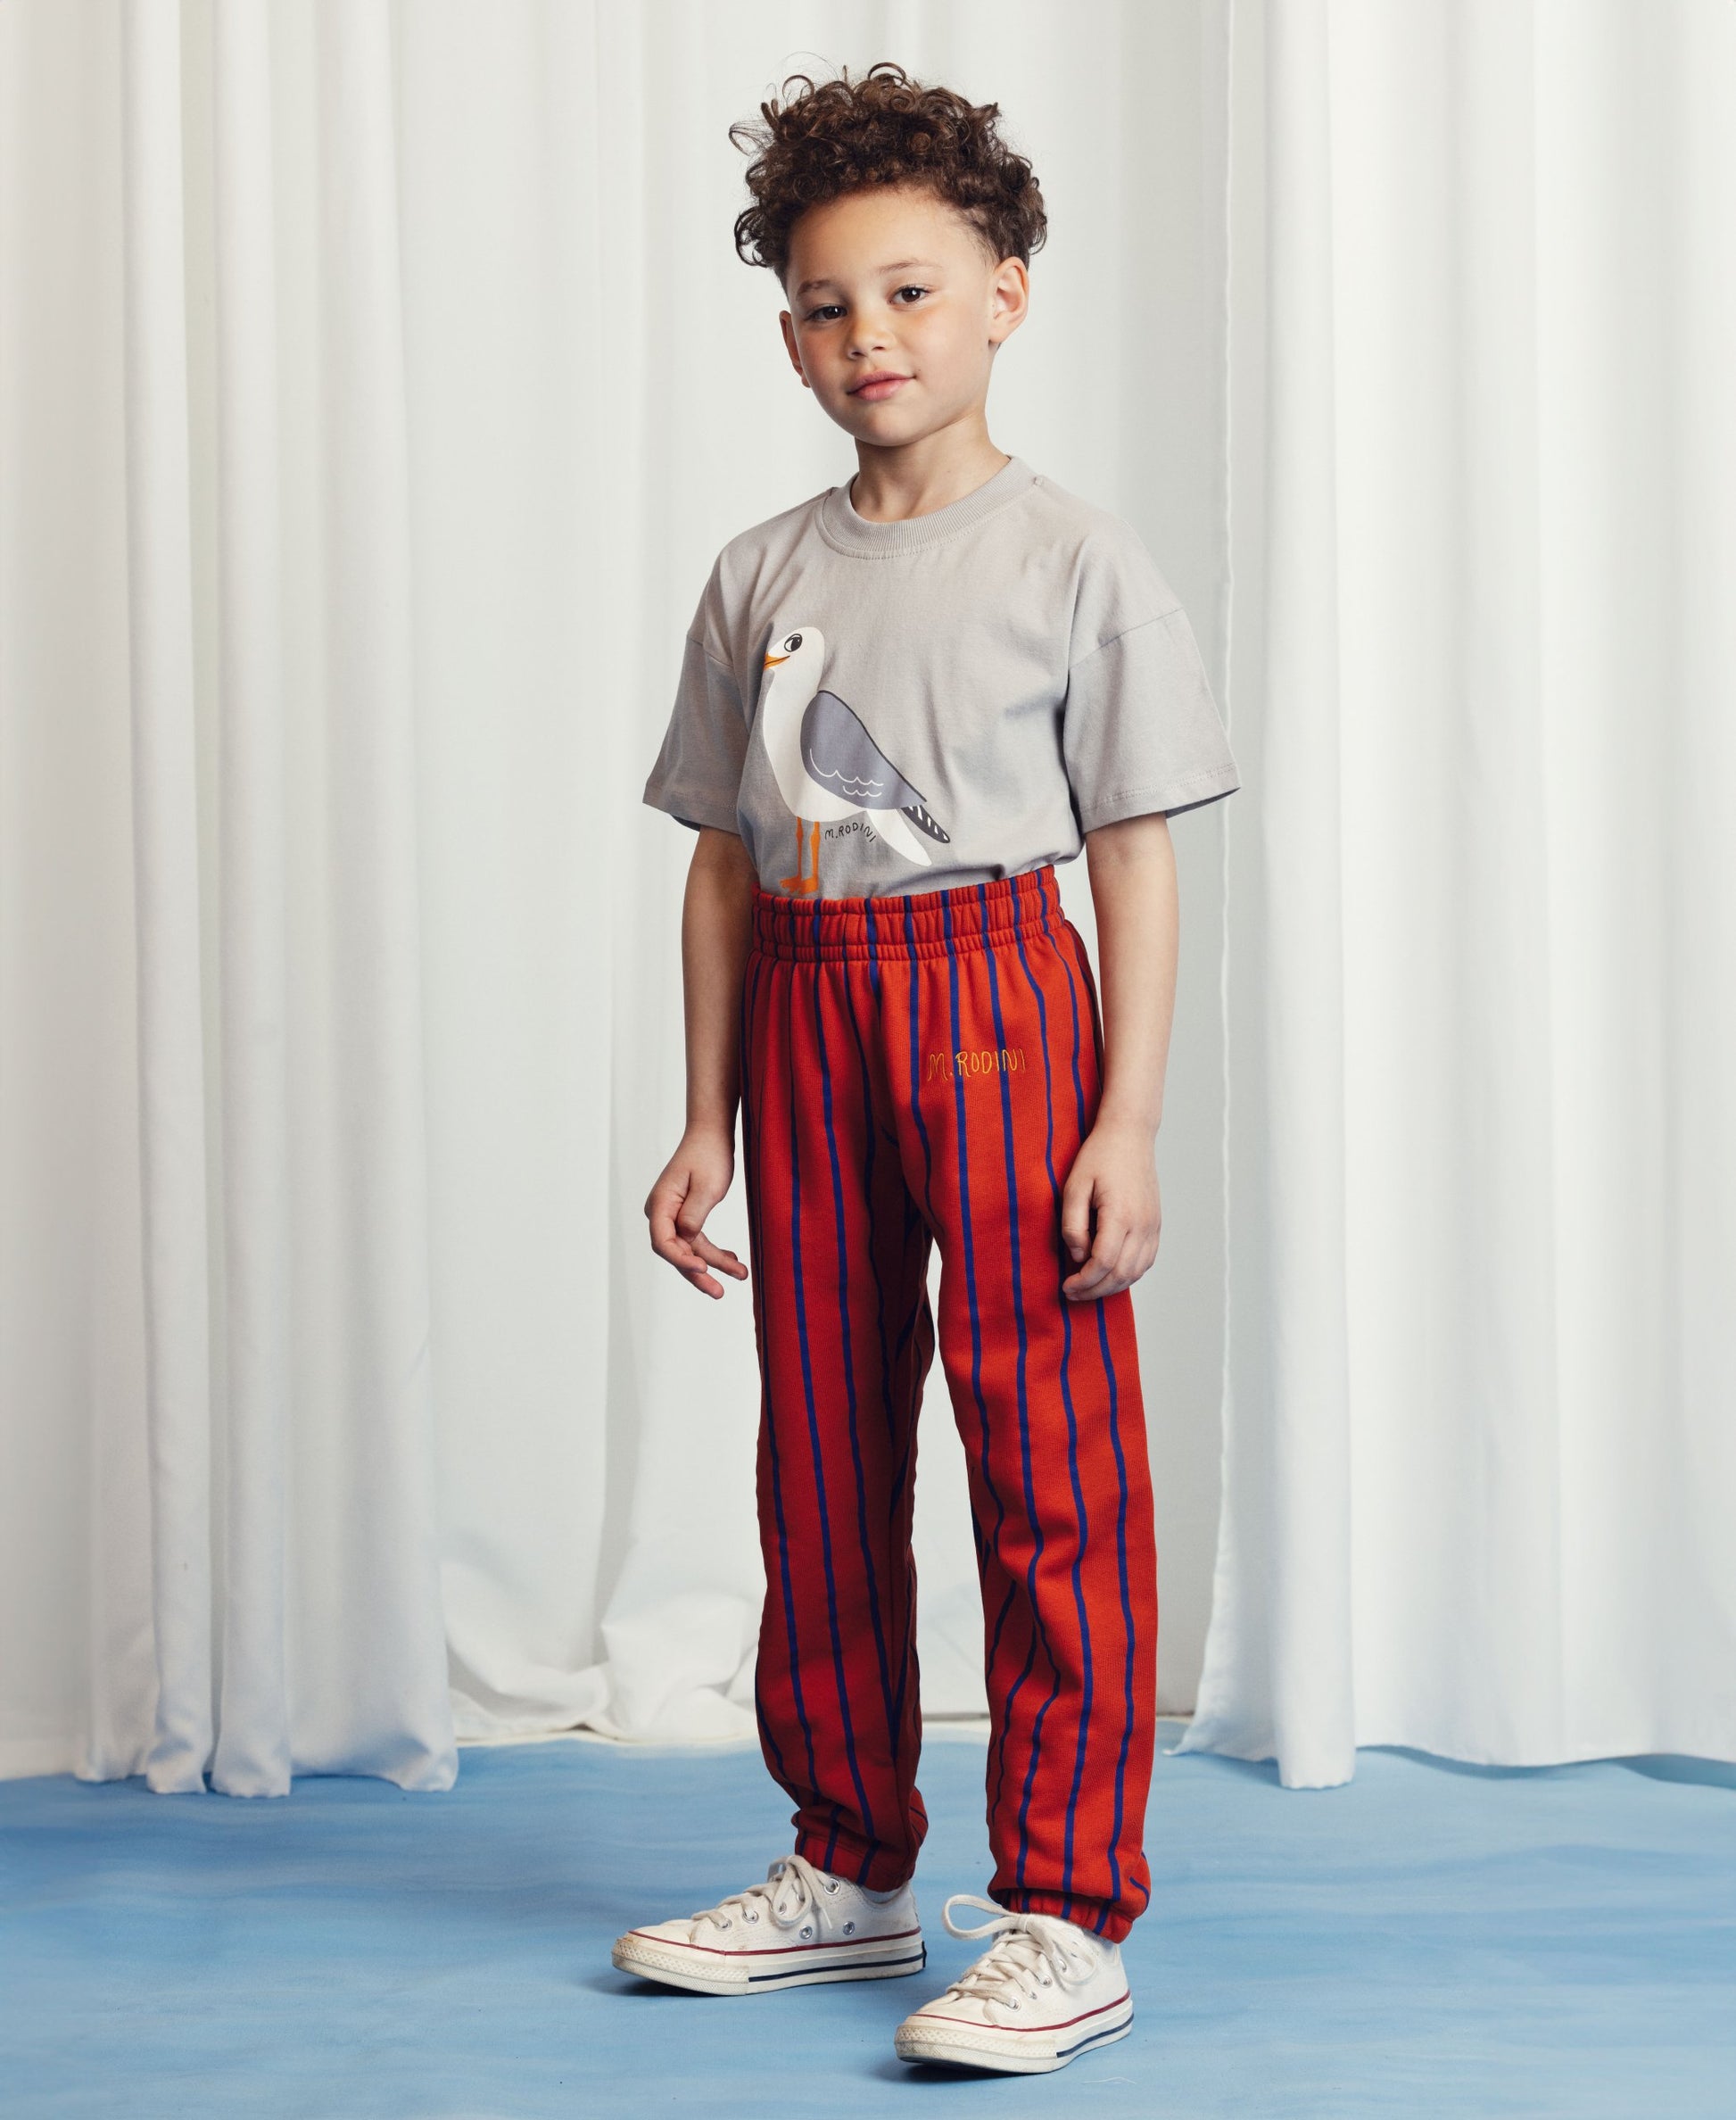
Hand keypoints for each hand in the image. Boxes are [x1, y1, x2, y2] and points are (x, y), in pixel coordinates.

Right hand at [644, 1126, 749, 1298]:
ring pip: (690, 1249)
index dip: (681, 1260)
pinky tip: (734, 1260)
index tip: (703, 1268)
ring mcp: (673, 1215)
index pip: (663, 1242)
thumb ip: (694, 1215)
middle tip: (719, 1292)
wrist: (712, 1133)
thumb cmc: (709, 1154)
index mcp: (660, 1204)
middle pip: (675, 1252)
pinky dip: (715, 1252)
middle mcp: (661, 1212)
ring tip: (740, 1275)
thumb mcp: (707, 1186)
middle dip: (698, 1273)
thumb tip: (687, 1240)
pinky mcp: (687, 1215)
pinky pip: (698, 1240)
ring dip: (713, 1264)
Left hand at [1059, 1119, 1161, 1301]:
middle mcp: (1142, 1224)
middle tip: (1073, 1294)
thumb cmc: (1099, 1157)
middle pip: (1120, 1273)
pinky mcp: (1156, 1225)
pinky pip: (1146, 1261)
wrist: (1130, 1136)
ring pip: (1136, 1272)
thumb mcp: (1074, 1186)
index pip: (1103, 1262)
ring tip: (1088, 1288)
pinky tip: (1110, 1275)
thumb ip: (1073, 1224)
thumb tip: (1078, 1255)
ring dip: (1112, 1286)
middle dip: (1095, 1290)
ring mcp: (1153, 1226)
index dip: (1083, 1281)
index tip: (1066, 1286)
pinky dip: (1128, 1275)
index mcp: (1120, 1214)